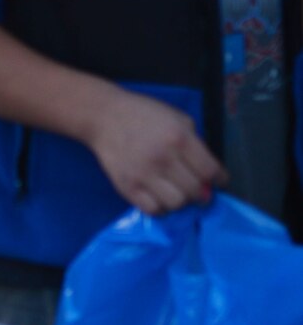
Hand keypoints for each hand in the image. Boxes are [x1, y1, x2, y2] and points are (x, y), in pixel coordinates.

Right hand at [85, 89, 225, 215]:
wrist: (104, 117)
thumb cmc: (144, 115)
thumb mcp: (177, 118)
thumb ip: (195, 143)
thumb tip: (208, 173)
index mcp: (179, 138)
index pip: (210, 171)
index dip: (219, 179)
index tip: (218, 181)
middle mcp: (163, 158)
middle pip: (195, 191)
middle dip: (201, 192)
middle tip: (197, 188)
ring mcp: (144, 175)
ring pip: (176, 204)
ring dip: (181, 200)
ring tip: (177, 192)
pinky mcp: (127, 187)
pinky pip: (153, 210)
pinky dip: (161, 207)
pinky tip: (160, 197)